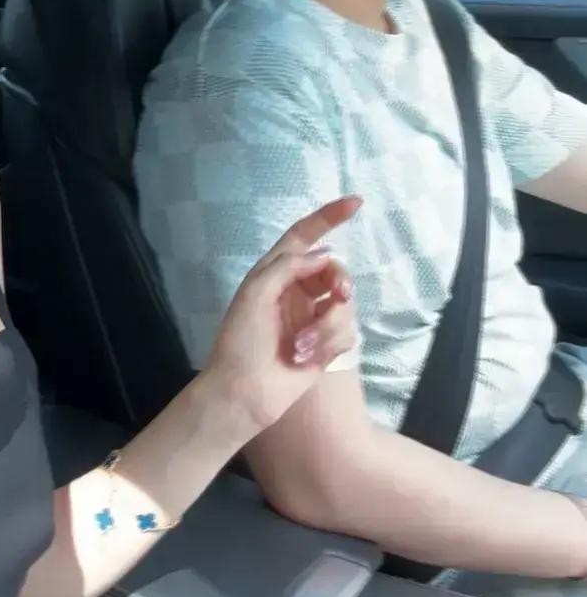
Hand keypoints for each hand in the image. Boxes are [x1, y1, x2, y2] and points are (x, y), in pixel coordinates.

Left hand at [202, 197, 361, 436]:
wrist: (244, 393)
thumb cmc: (240, 341)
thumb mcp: (255, 294)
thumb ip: (288, 267)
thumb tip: (324, 256)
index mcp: (274, 272)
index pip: (303, 236)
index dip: (328, 217)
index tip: (356, 203)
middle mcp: (295, 290)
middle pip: (335, 270)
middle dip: (340, 282)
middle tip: (338, 296)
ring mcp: (312, 317)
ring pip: (345, 304)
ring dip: (330, 325)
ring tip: (304, 347)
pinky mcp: (326, 344)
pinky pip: (347, 331)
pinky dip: (331, 343)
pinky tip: (309, 359)